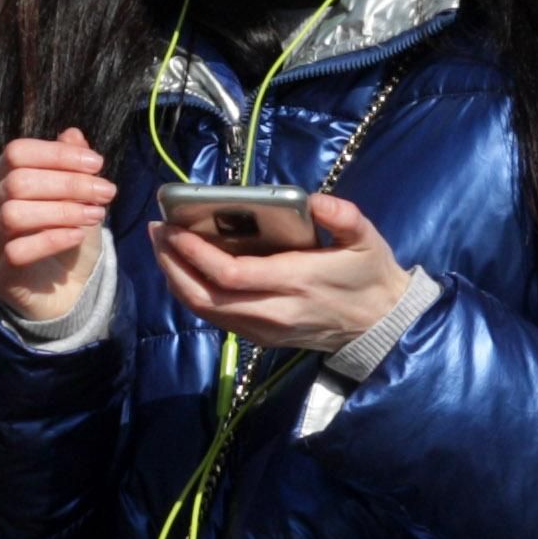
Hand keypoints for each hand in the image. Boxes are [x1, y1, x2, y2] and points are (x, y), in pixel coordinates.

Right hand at [0, 127, 114, 324]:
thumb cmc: (66, 239)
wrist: (65, 294)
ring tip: (95, 214)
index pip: (16, 153)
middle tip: (106, 191)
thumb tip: (73, 134)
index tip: (97, 164)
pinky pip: (17, 251)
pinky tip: (79, 235)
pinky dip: (53, 239)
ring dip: (62, 210)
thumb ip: (70, 167)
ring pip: (13, 214)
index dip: (57, 154)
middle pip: (17, 182)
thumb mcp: (76, 200)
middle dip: (68, 183)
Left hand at [151, 192, 409, 355]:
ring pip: (204, 312)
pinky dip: (192, 295)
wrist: (381, 326)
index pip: (230, 274)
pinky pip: (215, 318)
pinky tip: (183, 271)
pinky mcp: (260, 338)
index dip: (195, 254)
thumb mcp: (366, 239)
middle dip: (173, 265)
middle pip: (205, 297)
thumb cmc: (370, 276)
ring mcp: (264, 330)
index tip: (173, 228)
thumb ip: (342, 217)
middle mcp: (272, 312)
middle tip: (156, 232)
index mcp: (295, 283)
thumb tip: (315, 200)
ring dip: (176, 280)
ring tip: (162, 248)